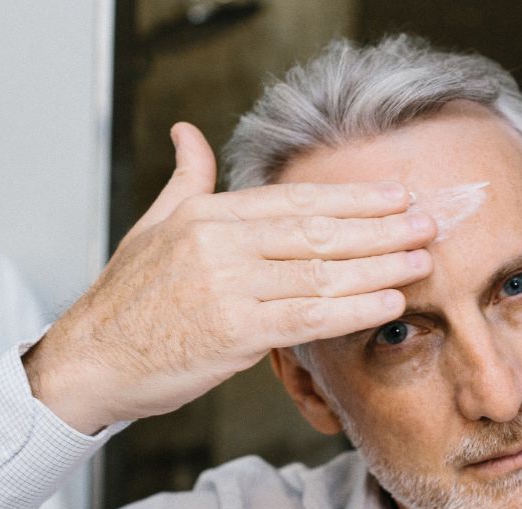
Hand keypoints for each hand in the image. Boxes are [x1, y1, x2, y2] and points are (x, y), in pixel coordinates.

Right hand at [22, 121, 435, 433]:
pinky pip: (308, 317)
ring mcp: (227, 287)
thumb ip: (186, 181)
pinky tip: (388, 303)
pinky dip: (353, 309)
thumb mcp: (154, 227)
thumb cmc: (127, 301)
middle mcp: (220, 244)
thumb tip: (188, 134)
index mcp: (207, 214)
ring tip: (421, 261)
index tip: (396, 197)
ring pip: (320, 273)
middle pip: (318, 232)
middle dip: (380, 228)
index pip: (295, 201)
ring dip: (379, 267)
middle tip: (429, 223)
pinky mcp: (233, 332)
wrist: (92, 362)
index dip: (352, 199)